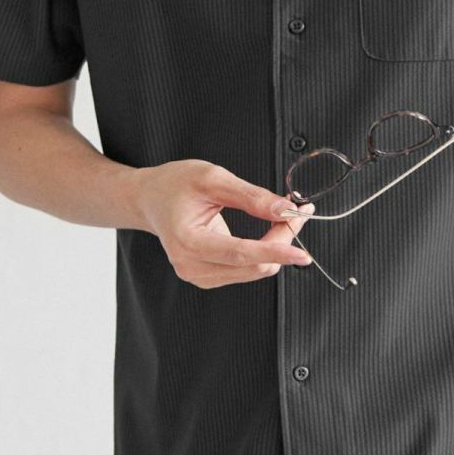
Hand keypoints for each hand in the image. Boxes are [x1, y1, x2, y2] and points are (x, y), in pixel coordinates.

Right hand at [134, 159, 315, 288]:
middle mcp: (191, 266)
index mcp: (188, 242)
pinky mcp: (208, 276)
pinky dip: (264, 252)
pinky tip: (268, 231)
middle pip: (253, 264)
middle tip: (298, 210)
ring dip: (276, 246)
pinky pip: (247, 270)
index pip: (240, 254)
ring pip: (254, 270)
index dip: (275, 252)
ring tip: (282, 215)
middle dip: (282, 239)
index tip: (302, 252)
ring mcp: (198, 275)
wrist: (151, 198)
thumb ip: (251, 196)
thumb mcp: (213, 178)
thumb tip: (285, 210)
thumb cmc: (175, 184)